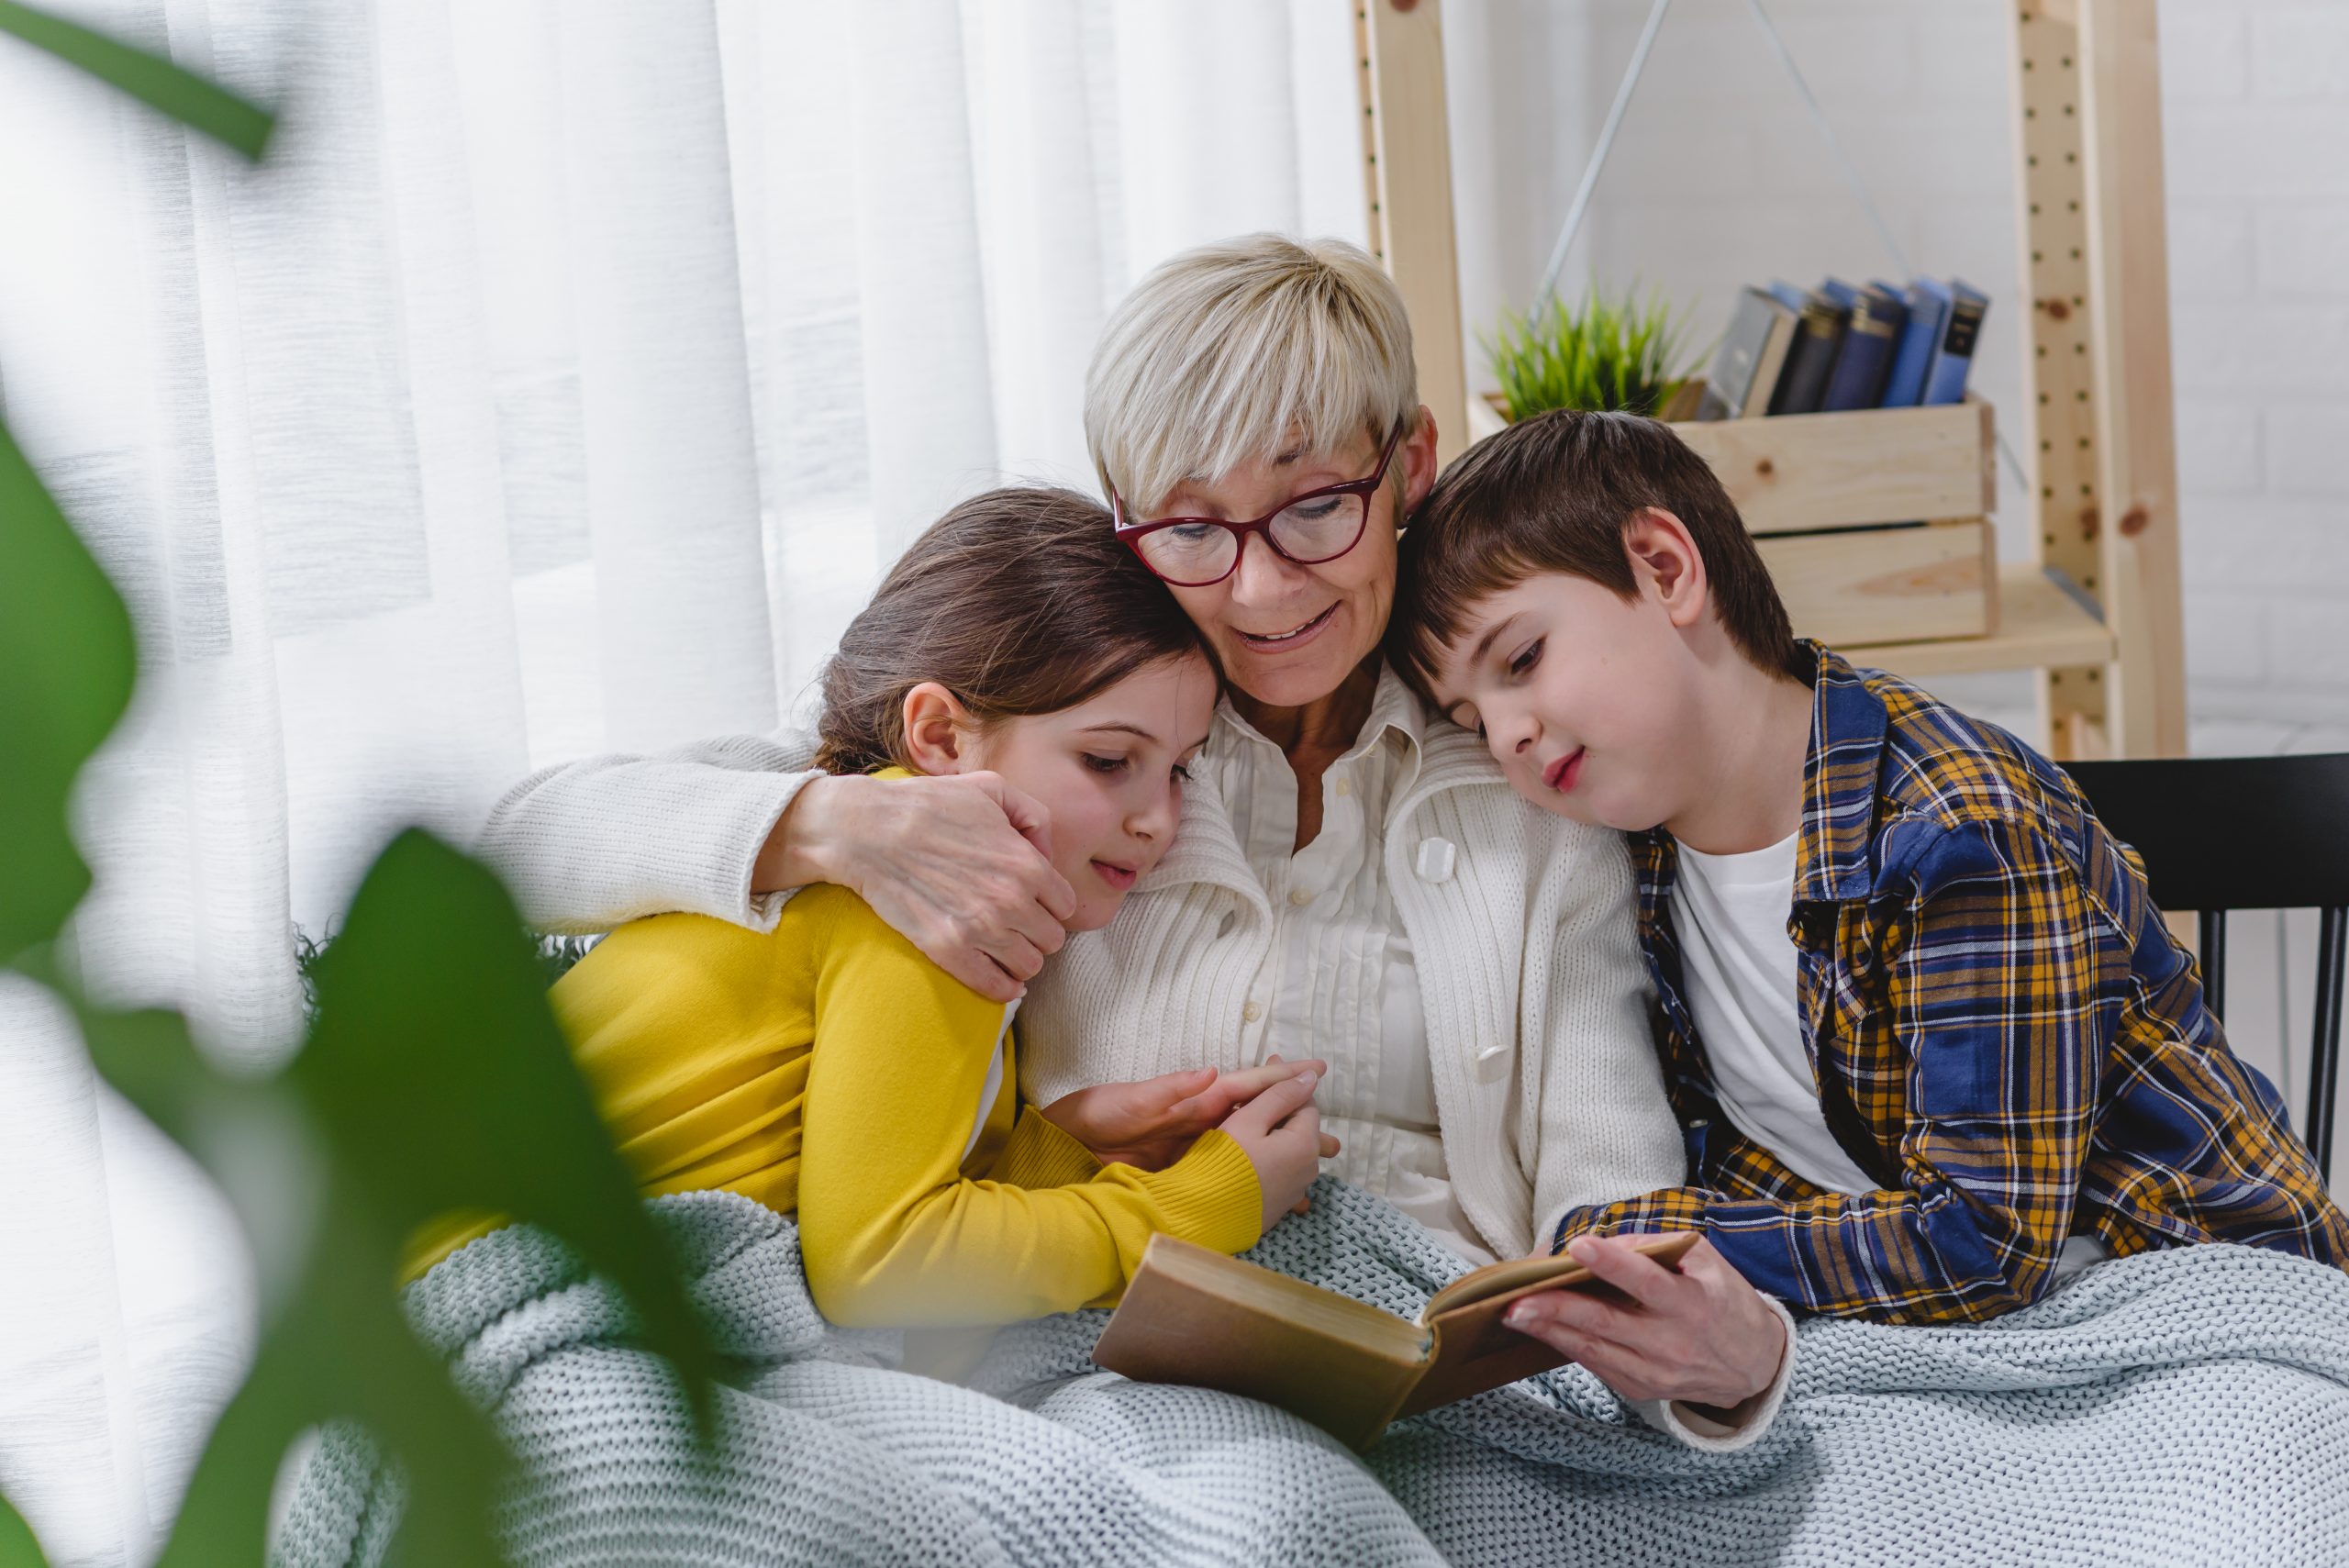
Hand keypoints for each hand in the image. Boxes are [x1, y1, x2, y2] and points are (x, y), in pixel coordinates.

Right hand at [762, 772, 1076, 1001]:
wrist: (867, 831)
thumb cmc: (928, 805)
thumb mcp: (992, 788)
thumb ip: (1034, 816)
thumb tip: (1046, 854)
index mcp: (1026, 864)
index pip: (1065, 905)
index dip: (1051, 904)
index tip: (1035, 903)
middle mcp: (1011, 900)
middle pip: (1051, 939)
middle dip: (1037, 932)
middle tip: (1018, 924)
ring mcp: (980, 929)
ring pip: (1029, 966)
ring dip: (1021, 959)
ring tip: (1005, 948)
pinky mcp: (949, 951)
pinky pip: (996, 987)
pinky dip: (1003, 987)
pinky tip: (1000, 978)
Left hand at [1040, 1059, 1332, 1170]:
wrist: (1057, 1153)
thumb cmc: (1087, 1119)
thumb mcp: (1124, 1102)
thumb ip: (1166, 1091)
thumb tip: (1209, 1073)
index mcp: (1188, 1100)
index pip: (1243, 1086)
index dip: (1279, 1078)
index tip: (1314, 1071)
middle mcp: (1197, 1123)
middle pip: (1258, 1120)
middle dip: (1295, 1124)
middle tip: (1334, 1136)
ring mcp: (1193, 1151)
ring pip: (1251, 1151)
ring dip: (1284, 1158)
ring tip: (1318, 1171)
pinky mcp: (1184, 1175)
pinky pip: (1230, 1178)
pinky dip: (1256, 1185)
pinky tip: (1277, 1201)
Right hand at [1216, 1068, 1326, 1236]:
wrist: (1206, 1214)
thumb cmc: (1224, 1161)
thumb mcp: (1249, 1119)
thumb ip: (1280, 1095)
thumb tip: (1311, 1076)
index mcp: (1305, 1143)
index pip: (1305, 1101)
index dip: (1287, 1081)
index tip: (1270, 1063)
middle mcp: (1309, 1168)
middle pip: (1303, 1127)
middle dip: (1285, 1107)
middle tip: (1259, 1094)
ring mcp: (1296, 1190)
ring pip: (1294, 1150)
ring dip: (1280, 1134)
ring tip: (1256, 1122)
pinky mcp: (1282, 1205)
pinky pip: (1285, 1173)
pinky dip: (1276, 1159)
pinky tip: (1259, 1155)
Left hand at [1501, 1235, 1786, 1412]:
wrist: (1753, 1365)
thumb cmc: (1724, 1301)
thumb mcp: (1706, 1262)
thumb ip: (1659, 1247)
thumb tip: (1608, 1243)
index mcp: (1692, 1304)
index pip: (1647, 1283)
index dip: (1613, 1264)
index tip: (1578, 1248)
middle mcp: (1672, 1343)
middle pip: (1607, 1324)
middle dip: (1558, 1310)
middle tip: (1518, 1300)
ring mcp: (1655, 1372)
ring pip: (1594, 1350)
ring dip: (1550, 1332)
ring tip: (1514, 1316)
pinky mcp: (1640, 1389)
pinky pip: (1596, 1365)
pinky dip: (1565, 1347)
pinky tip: (1539, 1330)